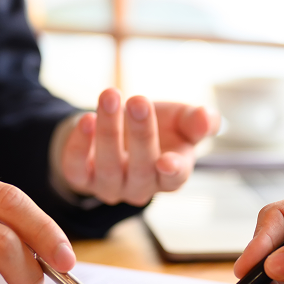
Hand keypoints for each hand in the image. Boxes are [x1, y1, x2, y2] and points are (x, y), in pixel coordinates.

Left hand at [58, 88, 218, 205]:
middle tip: (139, 100)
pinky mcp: (81, 179)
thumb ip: (198, 121)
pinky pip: (76, 169)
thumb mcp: (181, 119)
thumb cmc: (158, 126)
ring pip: (108, 166)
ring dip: (109, 131)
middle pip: (141, 168)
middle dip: (140, 134)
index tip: (167, 160)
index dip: (172, 172)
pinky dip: (79, 146)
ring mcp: (110, 186)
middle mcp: (140, 187)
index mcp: (171, 175)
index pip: (174, 179)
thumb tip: (207, 118)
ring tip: (110, 96)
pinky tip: (85, 119)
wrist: (118, 127)